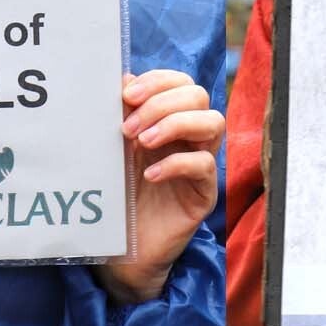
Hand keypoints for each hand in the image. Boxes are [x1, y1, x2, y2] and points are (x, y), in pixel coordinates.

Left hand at [94, 69, 224, 303]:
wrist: (121, 247)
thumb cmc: (117, 194)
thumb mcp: (113, 149)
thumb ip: (119, 115)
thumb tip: (122, 78)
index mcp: (168, 120)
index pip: (180, 82)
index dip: (157, 81)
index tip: (126, 95)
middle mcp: (189, 137)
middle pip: (198, 95)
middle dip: (161, 103)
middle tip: (127, 128)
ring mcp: (200, 164)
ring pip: (213, 122)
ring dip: (174, 124)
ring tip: (141, 143)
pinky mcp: (204, 193)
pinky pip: (204, 165)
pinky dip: (176, 163)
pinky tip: (150, 174)